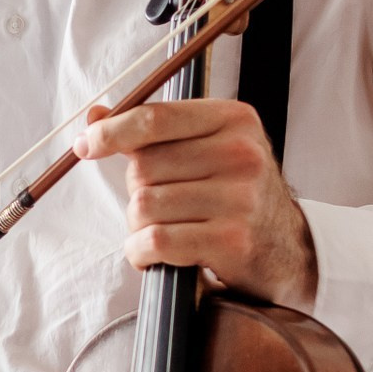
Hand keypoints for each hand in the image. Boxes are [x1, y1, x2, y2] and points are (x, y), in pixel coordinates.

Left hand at [75, 98, 316, 308]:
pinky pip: (156, 241)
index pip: (155, 118)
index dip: (111, 132)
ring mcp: (240, 198)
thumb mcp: (206, 147)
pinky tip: (153, 254)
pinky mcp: (232, 240)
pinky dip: (141, 252)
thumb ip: (152, 130)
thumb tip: (94, 117)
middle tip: (160, 204)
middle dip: (136, 190)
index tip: (85, 145)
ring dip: (137, 226)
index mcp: (233, 119)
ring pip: (144, 205)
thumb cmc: (234, 194)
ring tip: (162, 230)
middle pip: (143, 166)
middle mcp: (241, 153)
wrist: (286, 249)